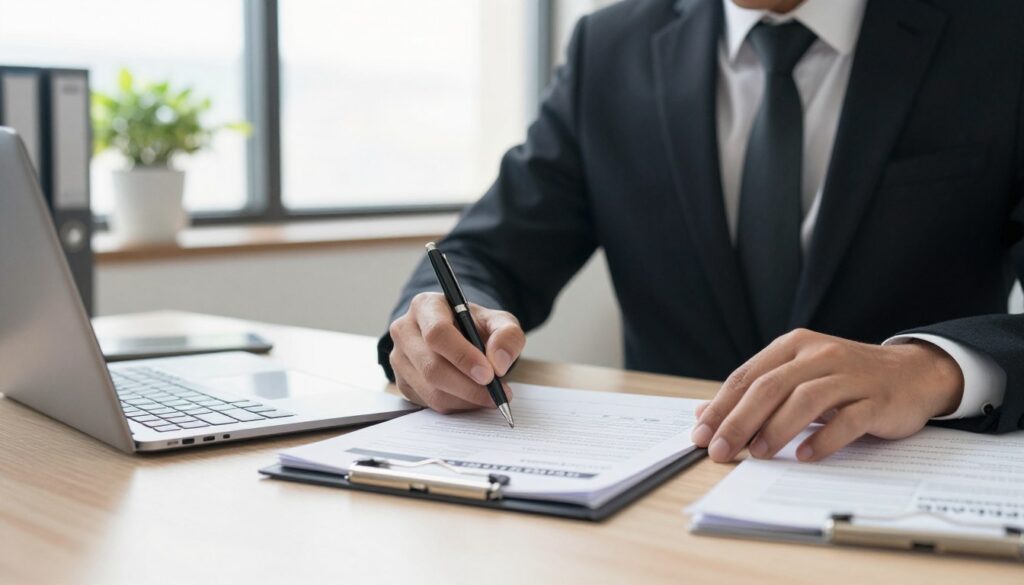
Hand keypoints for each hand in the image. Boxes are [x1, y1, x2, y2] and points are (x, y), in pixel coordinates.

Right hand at [388, 292, 524, 412]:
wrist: (459, 335)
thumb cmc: (475, 326)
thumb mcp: (499, 321)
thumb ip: (507, 336)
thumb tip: (499, 363)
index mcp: (425, 306)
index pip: (437, 333)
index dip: (463, 357)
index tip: (488, 374)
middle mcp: (405, 330)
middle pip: (431, 367)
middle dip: (467, 386)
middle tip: (495, 393)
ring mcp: (399, 358)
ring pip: (430, 390)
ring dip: (465, 399)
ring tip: (489, 397)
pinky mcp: (402, 382)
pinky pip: (429, 403)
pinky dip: (456, 405)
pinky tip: (472, 398)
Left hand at [691, 329, 963, 462]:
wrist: (914, 373)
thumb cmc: (846, 378)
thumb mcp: (798, 376)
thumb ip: (755, 392)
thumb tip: (706, 414)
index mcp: (794, 346)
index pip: (747, 377)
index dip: (721, 407)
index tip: (701, 434)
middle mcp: (819, 355)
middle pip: (769, 388)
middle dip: (739, 422)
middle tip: (721, 451)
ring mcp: (850, 376)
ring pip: (805, 400)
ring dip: (777, 430)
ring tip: (758, 454)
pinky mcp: (877, 399)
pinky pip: (847, 420)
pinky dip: (824, 439)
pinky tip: (806, 456)